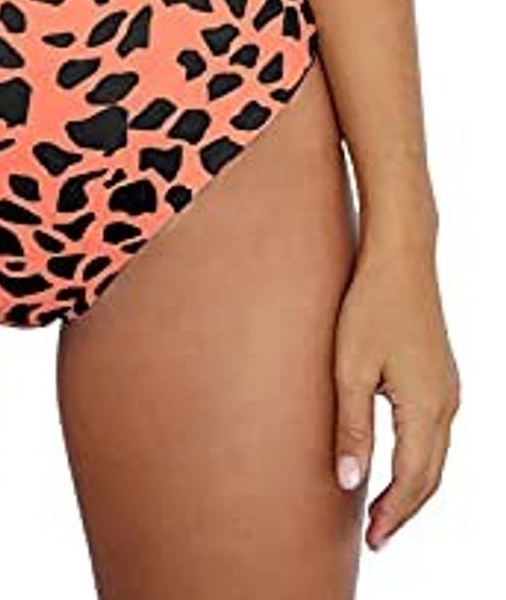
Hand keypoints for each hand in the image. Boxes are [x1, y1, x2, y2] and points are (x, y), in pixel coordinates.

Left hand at [333, 234, 459, 549]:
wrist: (401, 256)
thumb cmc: (370, 305)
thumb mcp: (349, 367)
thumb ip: (351, 426)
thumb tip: (349, 482)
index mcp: (426, 407)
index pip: (412, 480)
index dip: (392, 514)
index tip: (372, 541)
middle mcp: (446, 403)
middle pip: (430, 476)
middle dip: (404, 510)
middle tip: (377, 537)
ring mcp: (448, 388)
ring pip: (436, 456)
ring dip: (413, 487)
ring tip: (383, 509)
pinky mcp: (441, 375)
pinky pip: (435, 433)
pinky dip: (419, 460)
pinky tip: (397, 462)